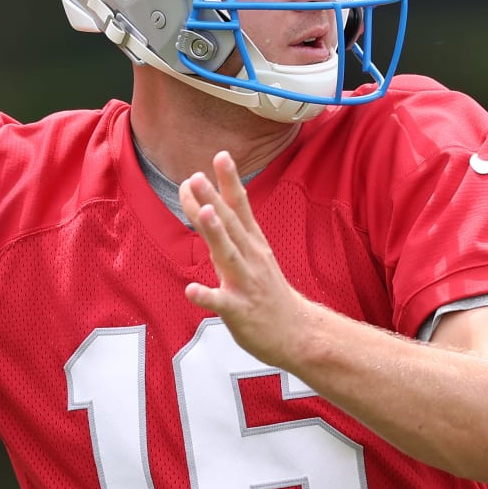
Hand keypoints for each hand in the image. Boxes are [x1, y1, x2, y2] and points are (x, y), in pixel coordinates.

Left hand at [178, 152, 315, 369]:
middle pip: (231, 225)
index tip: (221, 156)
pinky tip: (191, 290)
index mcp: (253, 244)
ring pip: (228, 255)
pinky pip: (221, 302)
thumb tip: (202, 203)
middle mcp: (251, 258)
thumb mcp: (251, 255)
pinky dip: (206, 296)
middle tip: (197, 176)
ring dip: (216, 234)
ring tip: (204, 212)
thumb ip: (225, 232)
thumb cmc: (267, 292)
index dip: (231, 182)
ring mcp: (246, 283)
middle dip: (214, 200)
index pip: (241, 208)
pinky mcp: (239, 310)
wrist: (297, 333)